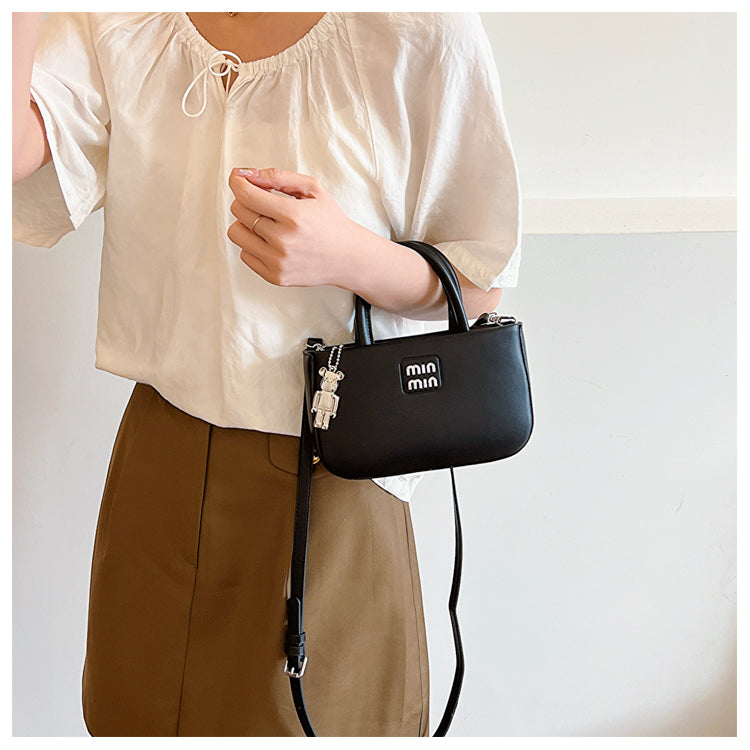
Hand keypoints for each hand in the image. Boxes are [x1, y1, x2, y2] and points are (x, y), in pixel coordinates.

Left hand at [227, 166, 365, 287]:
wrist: (348, 257)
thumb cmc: (331, 222)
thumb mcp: (312, 189)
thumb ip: (278, 177)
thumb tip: (246, 174)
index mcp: (293, 216)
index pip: (246, 195)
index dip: (238, 183)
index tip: (238, 179)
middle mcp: (283, 240)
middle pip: (239, 212)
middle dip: (247, 201)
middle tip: (264, 203)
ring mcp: (278, 261)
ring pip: (236, 233)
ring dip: (246, 224)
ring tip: (266, 223)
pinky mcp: (275, 277)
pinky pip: (244, 254)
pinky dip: (253, 245)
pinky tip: (271, 242)